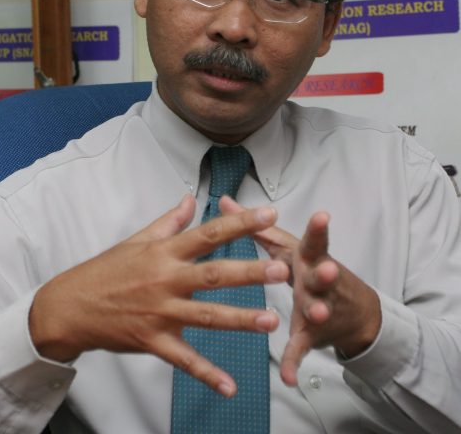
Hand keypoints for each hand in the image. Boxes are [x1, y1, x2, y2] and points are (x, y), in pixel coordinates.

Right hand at [29, 195, 288, 396]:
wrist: (70, 306)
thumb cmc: (106, 269)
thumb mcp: (137, 239)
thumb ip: (169, 220)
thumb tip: (190, 199)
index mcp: (164, 252)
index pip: (208, 233)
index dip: (239, 223)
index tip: (268, 215)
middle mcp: (165, 280)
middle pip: (213, 275)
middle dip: (249, 272)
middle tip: (281, 270)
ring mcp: (160, 312)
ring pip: (205, 316)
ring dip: (240, 319)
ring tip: (272, 321)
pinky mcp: (153, 341)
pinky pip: (184, 360)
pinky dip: (207, 374)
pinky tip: (230, 387)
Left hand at [220, 198, 381, 385]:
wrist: (353, 311)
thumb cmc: (310, 269)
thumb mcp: (286, 246)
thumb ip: (255, 225)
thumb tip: (226, 202)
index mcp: (308, 258)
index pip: (315, 242)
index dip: (319, 230)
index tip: (322, 216)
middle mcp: (317, 280)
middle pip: (323, 275)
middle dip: (324, 273)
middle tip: (326, 269)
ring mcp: (318, 307)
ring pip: (317, 309)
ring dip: (315, 311)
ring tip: (314, 313)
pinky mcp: (312, 334)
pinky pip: (301, 348)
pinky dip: (293, 361)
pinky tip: (287, 376)